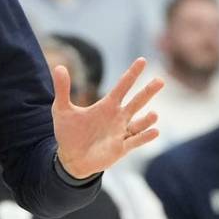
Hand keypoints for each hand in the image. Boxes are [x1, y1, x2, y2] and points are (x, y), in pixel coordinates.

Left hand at [54, 58, 161, 178]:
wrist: (71, 158)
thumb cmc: (69, 133)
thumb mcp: (62, 109)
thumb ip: (63, 88)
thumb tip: (58, 66)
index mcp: (107, 106)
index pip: (122, 86)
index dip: (132, 74)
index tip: (142, 60)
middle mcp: (118, 117)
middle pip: (136, 102)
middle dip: (148, 91)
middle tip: (160, 80)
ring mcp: (121, 133)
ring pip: (139, 123)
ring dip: (147, 119)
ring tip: (153, 114)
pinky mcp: (120, 148)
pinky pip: (135, 141)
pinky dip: (144, 137)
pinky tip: (154, 131)